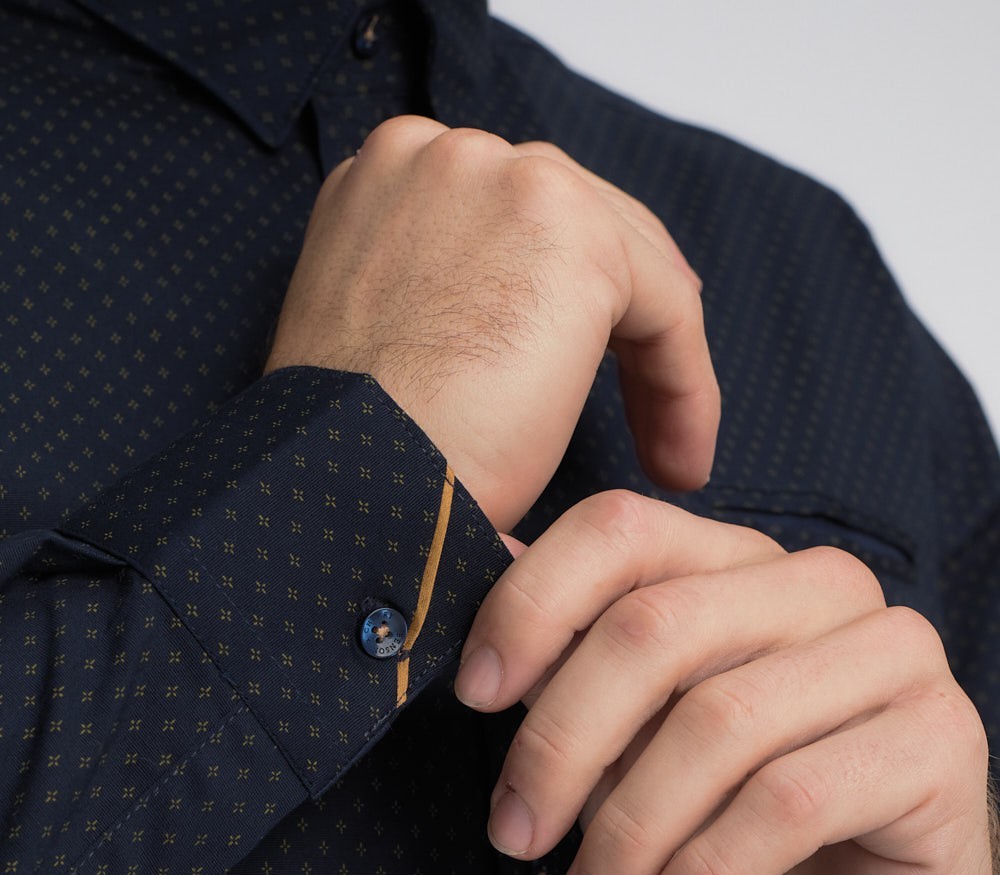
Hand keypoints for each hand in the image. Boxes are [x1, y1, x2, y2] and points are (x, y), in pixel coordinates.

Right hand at [264, 117, 718, 534]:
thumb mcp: (386, 348)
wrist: (341, 489)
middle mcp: (441, 156)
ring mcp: (506, 178)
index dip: (561, 316)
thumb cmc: (355, 456)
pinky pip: (668, 307)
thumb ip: (442, 300)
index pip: (510, 225)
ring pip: (627, 261)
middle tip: (647, 420)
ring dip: (654, 361)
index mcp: (384, 180)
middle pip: (576, 224)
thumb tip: (515, 337)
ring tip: (666, 452)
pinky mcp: (573, 232)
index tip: (569, 401)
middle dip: (618, 327)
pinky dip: (683, 385)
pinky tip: (678, 458)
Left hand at [455, 491, 993, 874]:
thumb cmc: (730, 835)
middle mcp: (824, 588)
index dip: (530, 606)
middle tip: (514, 836)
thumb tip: (486, 564)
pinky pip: (787, 803)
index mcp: (743, 565)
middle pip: (655, 629)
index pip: (620, 531)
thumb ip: (571, 667)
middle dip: (561, 744)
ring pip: (718, 723)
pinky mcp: (940, 742)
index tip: (472, 695)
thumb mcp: (629, 755)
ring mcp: (894, 655)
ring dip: (627, 835)